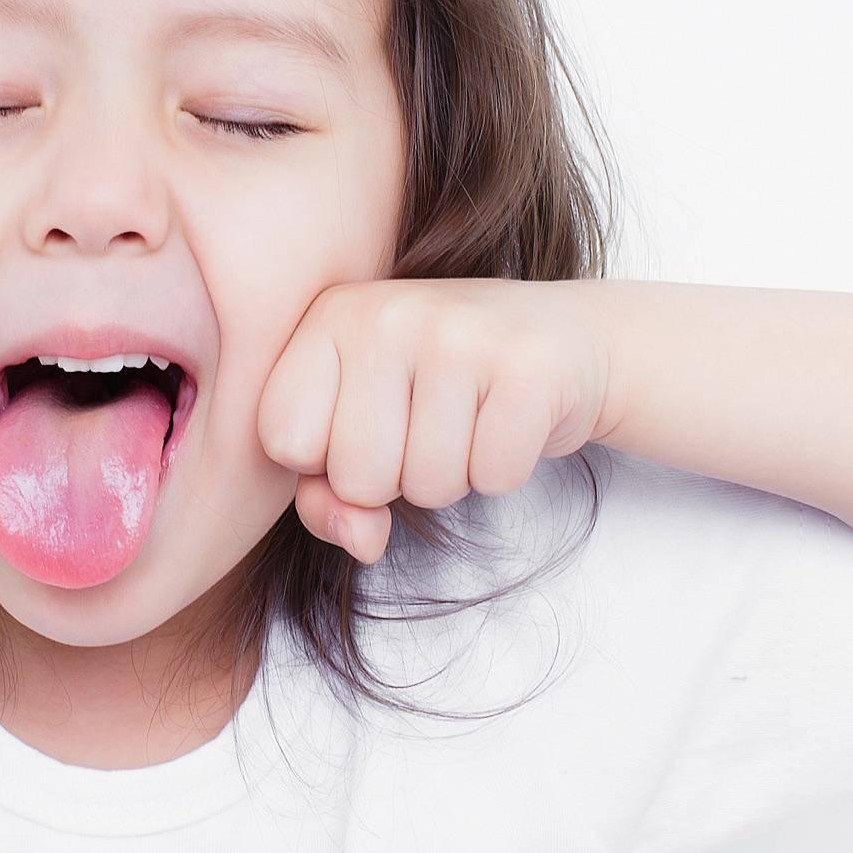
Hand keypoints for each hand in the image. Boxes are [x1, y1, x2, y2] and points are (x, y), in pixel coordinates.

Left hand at [256, 278, 614, 563]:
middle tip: (430, 424)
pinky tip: (508, 420)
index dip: (326, 460)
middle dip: (396, 479)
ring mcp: (460, 333)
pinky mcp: (529, 368)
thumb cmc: (442, 391)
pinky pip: (493, 478)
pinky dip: (504, 471)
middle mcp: (386, 313)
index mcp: (329, 316)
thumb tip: (360, 539)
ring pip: (429, 487)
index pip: (283, 440)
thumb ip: (325, 496)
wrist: (569, 338)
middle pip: (357, 477)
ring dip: (453, 476)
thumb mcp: (362, 428)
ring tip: (470, 418)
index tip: (367, 422)